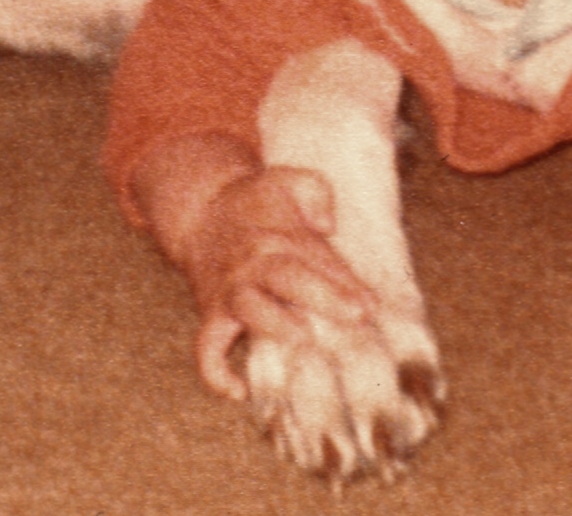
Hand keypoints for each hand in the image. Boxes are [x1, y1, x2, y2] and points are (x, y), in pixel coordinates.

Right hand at [180, 164, 378, 399]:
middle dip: (323, 296)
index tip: (372, 303)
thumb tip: (327, 223)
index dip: (345, 281)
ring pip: (249, 308)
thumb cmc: (256, 201)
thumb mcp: (286, 179)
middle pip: (287, 277)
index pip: (317, 257)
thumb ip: (314, 190)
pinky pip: (206, 347)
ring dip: (274, 325)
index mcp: (278, 235)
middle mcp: (254, 264)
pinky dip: (217, 373)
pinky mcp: (212, 315)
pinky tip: (241, 392)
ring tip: (303, 339)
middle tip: (357, 314)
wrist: (200, 212)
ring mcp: (231, 291)